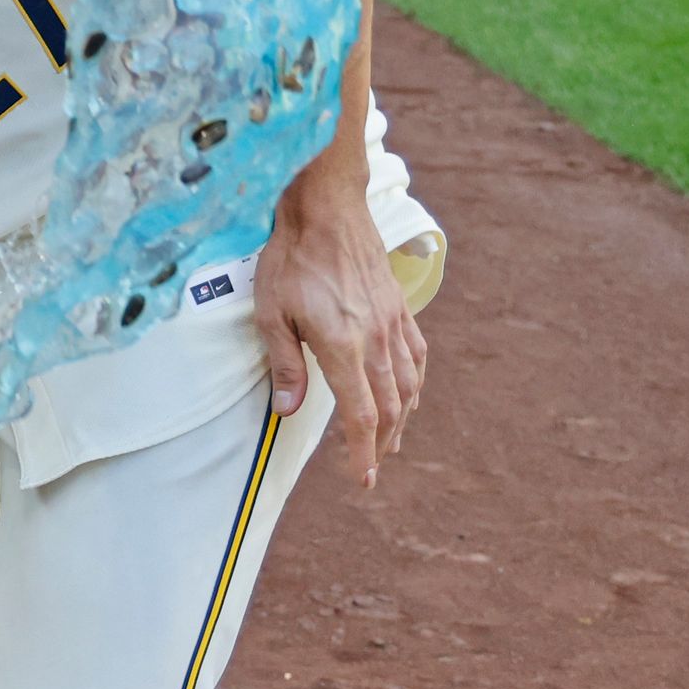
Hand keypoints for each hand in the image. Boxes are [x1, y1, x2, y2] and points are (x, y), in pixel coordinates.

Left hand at [252, 161, 424, 487]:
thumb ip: (284, 364)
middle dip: (382, 443)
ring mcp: (394, 323)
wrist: (327, 207)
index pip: (361, 414)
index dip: (362, 453)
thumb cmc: (292, 257)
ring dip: (400, 419)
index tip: (363, 480)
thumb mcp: (271, 311)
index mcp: (344, 346)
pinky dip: (414, 383)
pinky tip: (407, 392)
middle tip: (371, 466)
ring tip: (388, 439)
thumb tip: (288, 411)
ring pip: (408, 385)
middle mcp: (377, 340)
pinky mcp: (400, 307)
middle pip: (389, 407)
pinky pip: (417, 356)